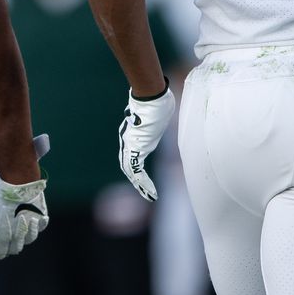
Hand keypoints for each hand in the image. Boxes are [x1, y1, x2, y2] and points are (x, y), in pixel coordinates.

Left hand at [0, 133, 49, 259]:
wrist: (16, 181)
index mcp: (2, 237)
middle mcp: (18, 236)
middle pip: (14, 248)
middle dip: (8, 243)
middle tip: (4, 230)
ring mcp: (32, 227)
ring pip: (29, 239)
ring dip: (22, 235)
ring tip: (16, 222)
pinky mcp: (42, 217)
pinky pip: (40, 226)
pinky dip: (35, 224)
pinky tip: (29, 216)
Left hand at [118, 81, 174, 201]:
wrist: (150, 98)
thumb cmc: (156, 103)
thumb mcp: (157, 115)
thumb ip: (157, 118)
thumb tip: (164, 110)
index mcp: (135, 136)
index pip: (131, 156)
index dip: (135, 168)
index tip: (142, 179)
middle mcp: (130, 142)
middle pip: (129, 165)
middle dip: (137, 180)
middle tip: (145, 192)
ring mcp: (131, 145)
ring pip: (131, 170)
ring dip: (140, 184)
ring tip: (149, 196)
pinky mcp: (135, 148)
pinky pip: (136, 170)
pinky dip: (142, 183)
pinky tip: (150, 192)